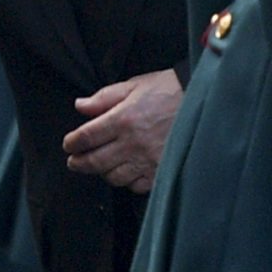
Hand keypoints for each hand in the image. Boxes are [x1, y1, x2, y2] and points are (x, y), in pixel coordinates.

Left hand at [62, 68, 180, 193]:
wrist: (203, 102)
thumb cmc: (167, 91)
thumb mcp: (134, 86)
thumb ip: (104, 98)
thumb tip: (80, 106)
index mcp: (123, 119)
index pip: (86, 137)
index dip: (72, 143)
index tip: (68, 144)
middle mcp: (133, 143)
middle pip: (96, 161)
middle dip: (79, 163)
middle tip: (74, 161)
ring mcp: (149, 160)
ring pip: (114, 177)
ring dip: (103, 172)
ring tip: (100, 165)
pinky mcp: (162, 172)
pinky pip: (136, 186)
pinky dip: (127, 181)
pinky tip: (126, 171)